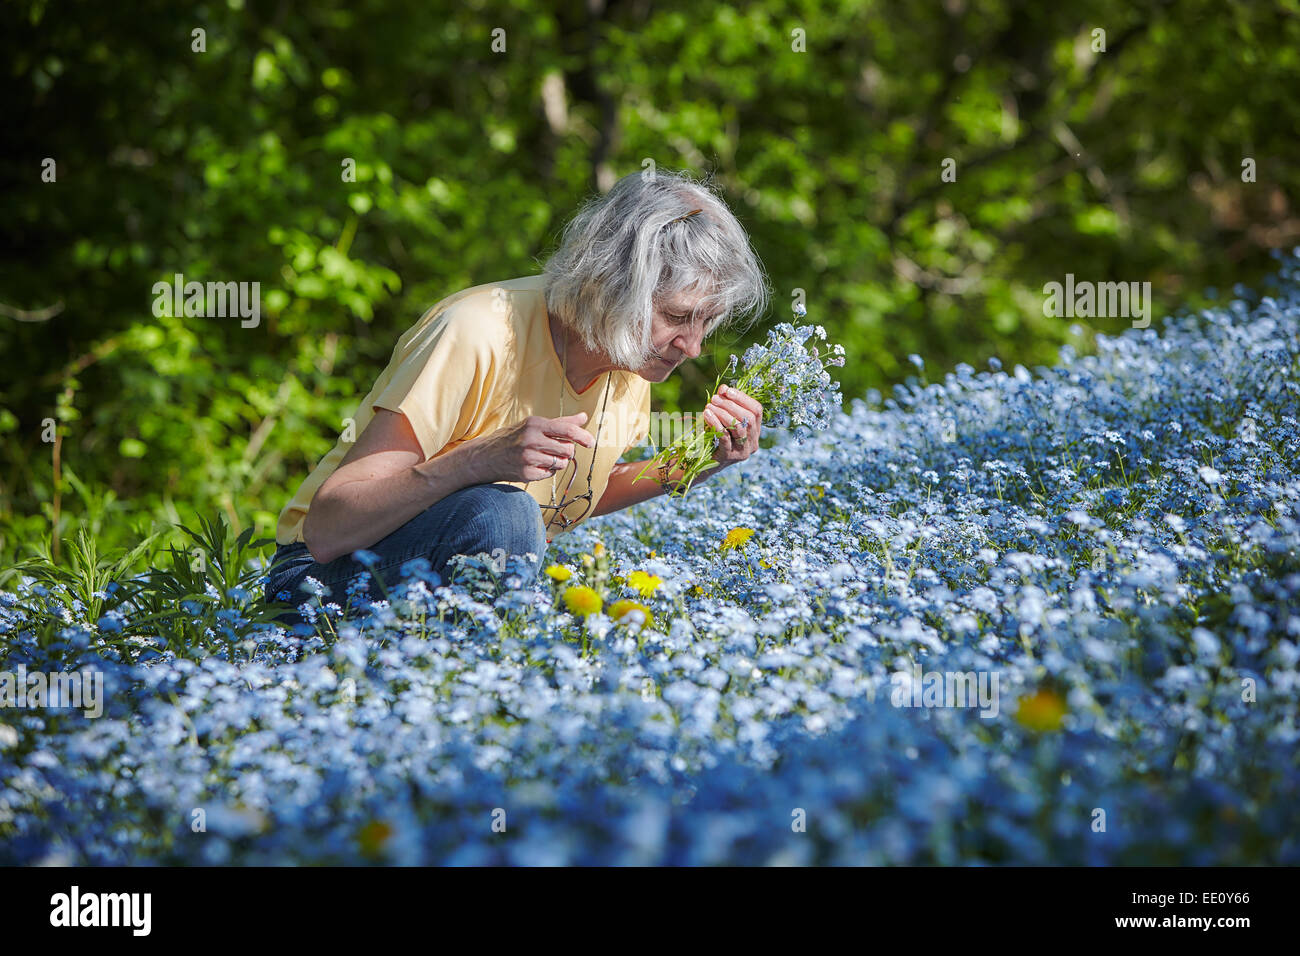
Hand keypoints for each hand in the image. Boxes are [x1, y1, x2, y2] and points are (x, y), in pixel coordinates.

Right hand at [464, 411, 594, 482]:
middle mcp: (531, 440)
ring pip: (561, 463)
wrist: (487, 456)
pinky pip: (550, 474)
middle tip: (556, 449)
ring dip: (557, 462)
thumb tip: (584, 417)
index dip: (583, 437)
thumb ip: (561, 422)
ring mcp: (528, 458)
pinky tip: (535, 465)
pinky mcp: (526, 473)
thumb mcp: (535, 425)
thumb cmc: (514, 438)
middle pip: (567, 449)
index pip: (566, 430)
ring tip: (543, 457)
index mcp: (534, 424)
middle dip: (567, 451)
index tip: (591, 442)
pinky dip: (547, 471)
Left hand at [701, 384, 761, 468]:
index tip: (726, 390)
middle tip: (714, 398)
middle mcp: (753, 443)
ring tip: (709, 405)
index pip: (757, 410)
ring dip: (723, 413)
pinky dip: (716, 423)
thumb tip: (723, 388)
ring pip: (738, 427)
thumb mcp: (721, 419)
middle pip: (748, 418)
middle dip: (731, 404)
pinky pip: (725, 437)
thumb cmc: (713, 438)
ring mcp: (742, 452)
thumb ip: (725, 404)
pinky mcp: (729, 457)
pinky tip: (707, 414)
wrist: (701, 464)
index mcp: (755, 432)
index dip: (742, 398)